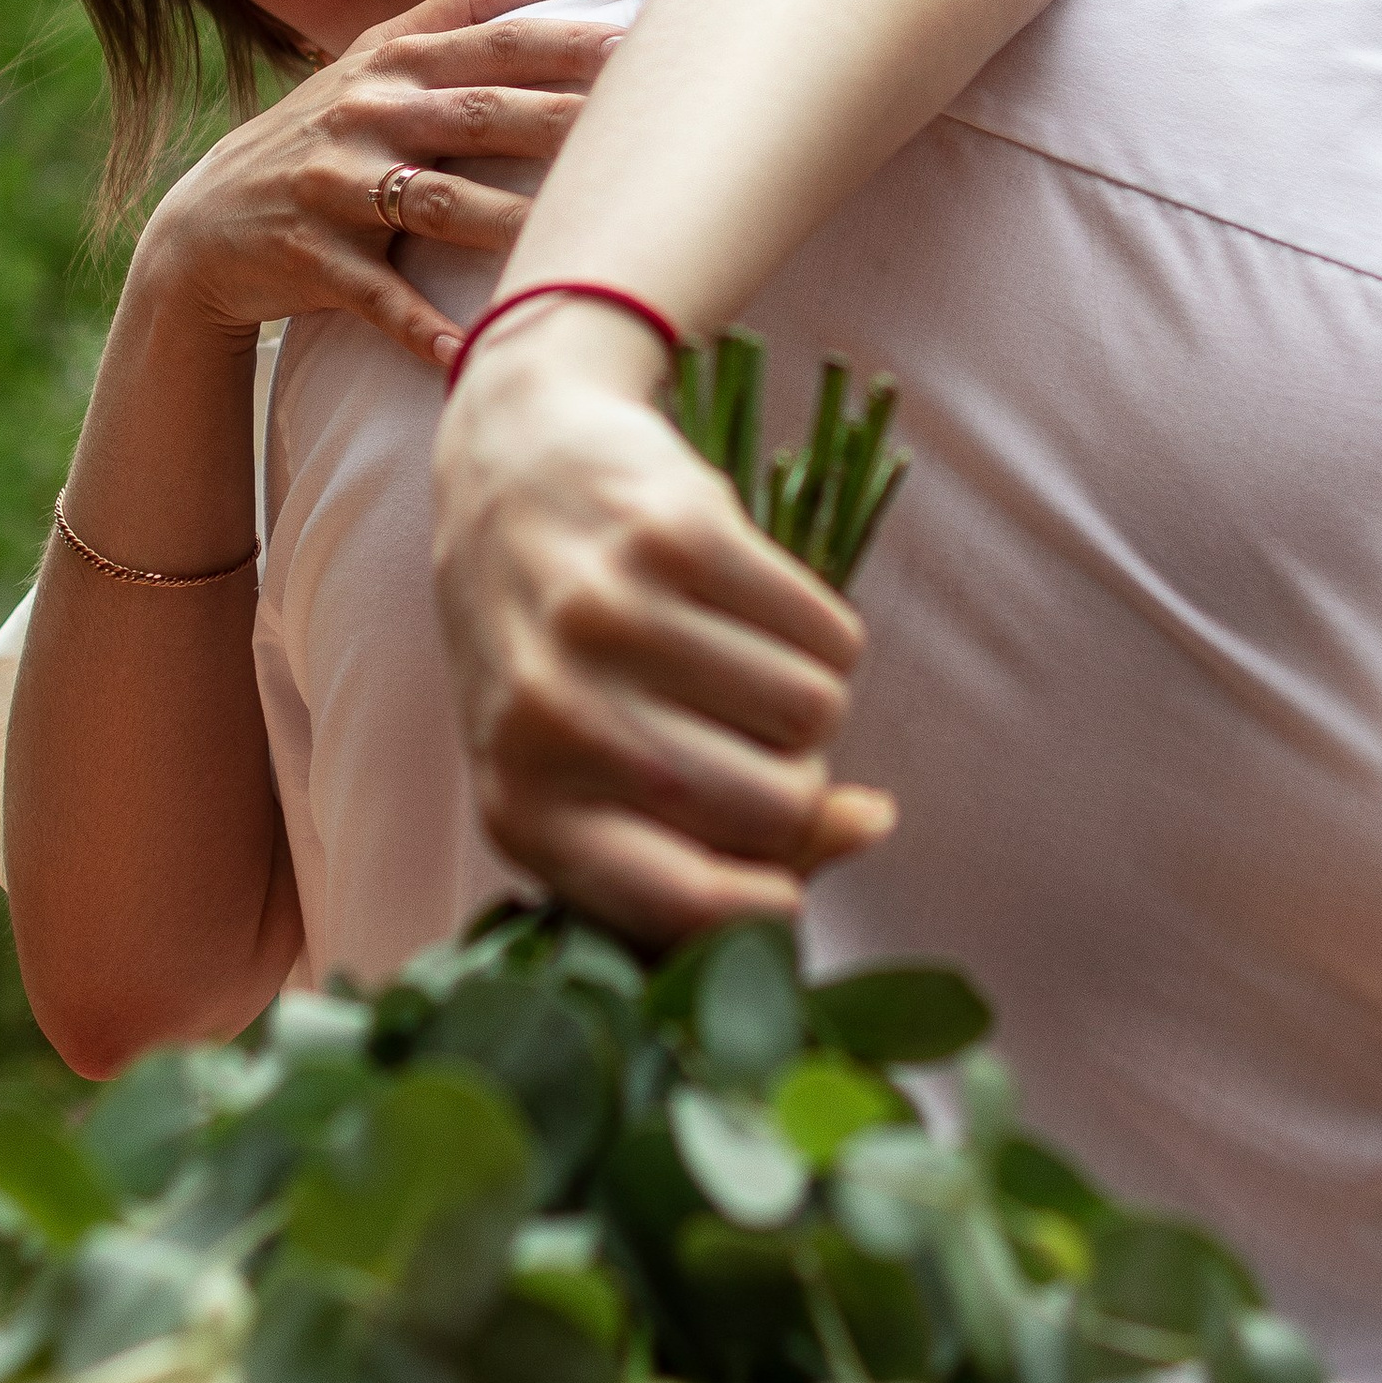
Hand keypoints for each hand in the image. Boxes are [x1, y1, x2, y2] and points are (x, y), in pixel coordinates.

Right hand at [133, 0, 614, 373]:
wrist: (205, 225)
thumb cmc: (319, 136)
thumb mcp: (373, 61)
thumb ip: (462, 15)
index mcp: (394, 64)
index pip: (494, 43)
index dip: (567, 41)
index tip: (640, 44)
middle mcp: (369, 115)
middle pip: (481, 115)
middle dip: (562, 121)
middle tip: (640, 132)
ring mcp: (339, 186)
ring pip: (441, 205)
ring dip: (511, 226)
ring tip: (578, 246)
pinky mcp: (315, 257)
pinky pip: (380, 299)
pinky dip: (425, 329)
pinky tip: (473, 356)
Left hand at [431, 303, 894, 943]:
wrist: (511, 473)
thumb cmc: (562, 657)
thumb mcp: (597, 773)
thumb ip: (723, 837)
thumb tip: (870, 821)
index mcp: (523, 808)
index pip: (683, 906)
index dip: (765, 909)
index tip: (784, 885)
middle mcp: (554, 716)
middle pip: (777, 807)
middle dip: (795, 783)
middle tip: (745, 740)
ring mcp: (611, 617)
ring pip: (815, 714)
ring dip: (809, 702)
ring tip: (742, 667)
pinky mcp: (674, 532)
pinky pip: (827, 633)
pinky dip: (821, 635)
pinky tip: (758, 614)